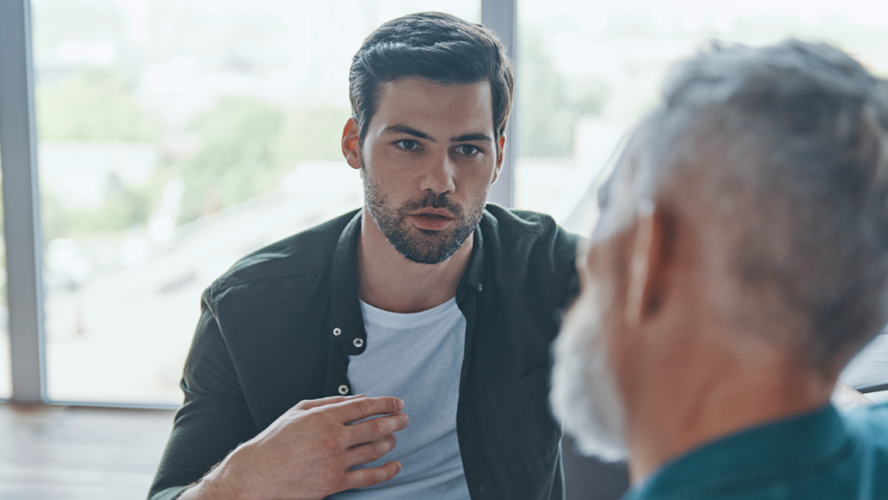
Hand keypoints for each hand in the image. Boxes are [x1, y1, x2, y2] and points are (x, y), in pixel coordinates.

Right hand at [183, 395, 408, 499]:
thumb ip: (331, 403)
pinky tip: (395, 466)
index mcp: (324, 417)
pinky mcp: (334, 483)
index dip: (386, 403)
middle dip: (395, 421)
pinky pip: (369, 477)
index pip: (365, 406)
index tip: (397, 403)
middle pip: (376, 427)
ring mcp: (335, 462)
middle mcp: (333, 438)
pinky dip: (387, 471)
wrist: (256, 475)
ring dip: (390, 442)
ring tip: (394, 438)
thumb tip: (359, 399)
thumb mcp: (299, 412)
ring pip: (375, 450)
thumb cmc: (276, 442)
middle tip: (404, 418)